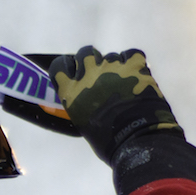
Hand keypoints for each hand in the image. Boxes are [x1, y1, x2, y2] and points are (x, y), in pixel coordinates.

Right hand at [48, 47, 182, 164]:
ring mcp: (111, 66)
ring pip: (109, 55)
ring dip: (114, 66)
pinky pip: (131, 54)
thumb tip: (90, 101)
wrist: (136, 138)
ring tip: (123, 80)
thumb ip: (82, 105)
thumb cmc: (107, 141)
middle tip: (99, 74)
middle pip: (85, 53)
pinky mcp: (134, 65)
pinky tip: (136, 73)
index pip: (59, 66)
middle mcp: (88, 74)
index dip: (68, 67)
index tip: (74, 73)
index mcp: (71, 92)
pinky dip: (133, 62)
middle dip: (91, 61)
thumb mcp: (83, 124)